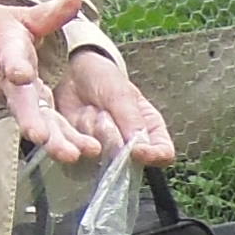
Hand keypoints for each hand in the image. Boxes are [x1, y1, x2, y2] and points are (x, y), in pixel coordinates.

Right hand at [0, 0, 112, 163]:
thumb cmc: (6, 33)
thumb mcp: (27, 18)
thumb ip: (52, 12)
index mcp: (9, 51)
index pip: (11, 58)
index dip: (16, 66)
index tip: (21, 74)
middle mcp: (11, 81)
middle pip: (21, 102)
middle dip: (32, 120)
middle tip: (41, 136)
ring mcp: (19, 101)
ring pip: (34, 122)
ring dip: (52, 140)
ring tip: (71, 155)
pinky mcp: (30, 113)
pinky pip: (45, 129)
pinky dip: (59, 143)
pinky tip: (78, 154)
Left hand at [54, 39, 175, 166]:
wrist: (71, 74)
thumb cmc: (103, 80)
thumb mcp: (121, 93)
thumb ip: (131, 119)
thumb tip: (140, 146)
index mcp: (150, 130)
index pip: (163, 154)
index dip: (153, 156)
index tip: (136, 150)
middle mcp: (130, 146)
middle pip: (126, 160)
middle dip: (111, 135)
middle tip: (103, 113)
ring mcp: (105, 153)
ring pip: (100, 158)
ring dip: (92, 132)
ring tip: (89, 111)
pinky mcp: (82, 154)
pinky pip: (78, 156)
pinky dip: (75, 138)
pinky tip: (76, 119)